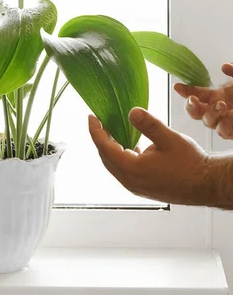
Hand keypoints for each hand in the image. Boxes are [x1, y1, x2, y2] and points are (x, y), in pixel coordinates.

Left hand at [88, 108, 211, 204]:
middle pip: (106, 157)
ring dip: (111, 147)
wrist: (207, 184)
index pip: (105, 148)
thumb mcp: (169, 139)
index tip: (92, 116)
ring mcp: (136, 186)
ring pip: (114, 164)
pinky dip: (122, 155)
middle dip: (101, 138)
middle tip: (100, 120)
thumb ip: (148, 125)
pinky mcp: (143, 187)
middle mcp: (131, 181)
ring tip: (112, 129)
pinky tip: (129, 144)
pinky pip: (125, 170)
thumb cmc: (190, 163)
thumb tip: (131, 111)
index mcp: (132, 170)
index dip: (96, 131)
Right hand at [175, 63, 232, 138]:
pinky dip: (227, 124)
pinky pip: (226, 132)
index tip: (177, 86)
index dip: (186, 91)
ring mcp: (228, 122)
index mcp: (218, 96)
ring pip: (210, 124)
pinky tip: (230, 116)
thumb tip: (224, 67)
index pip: (196, 94)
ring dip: (212, 115)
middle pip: (197, 113)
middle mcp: (220, 110)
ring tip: (221, 106)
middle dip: (192, 107)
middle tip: (194, 101)